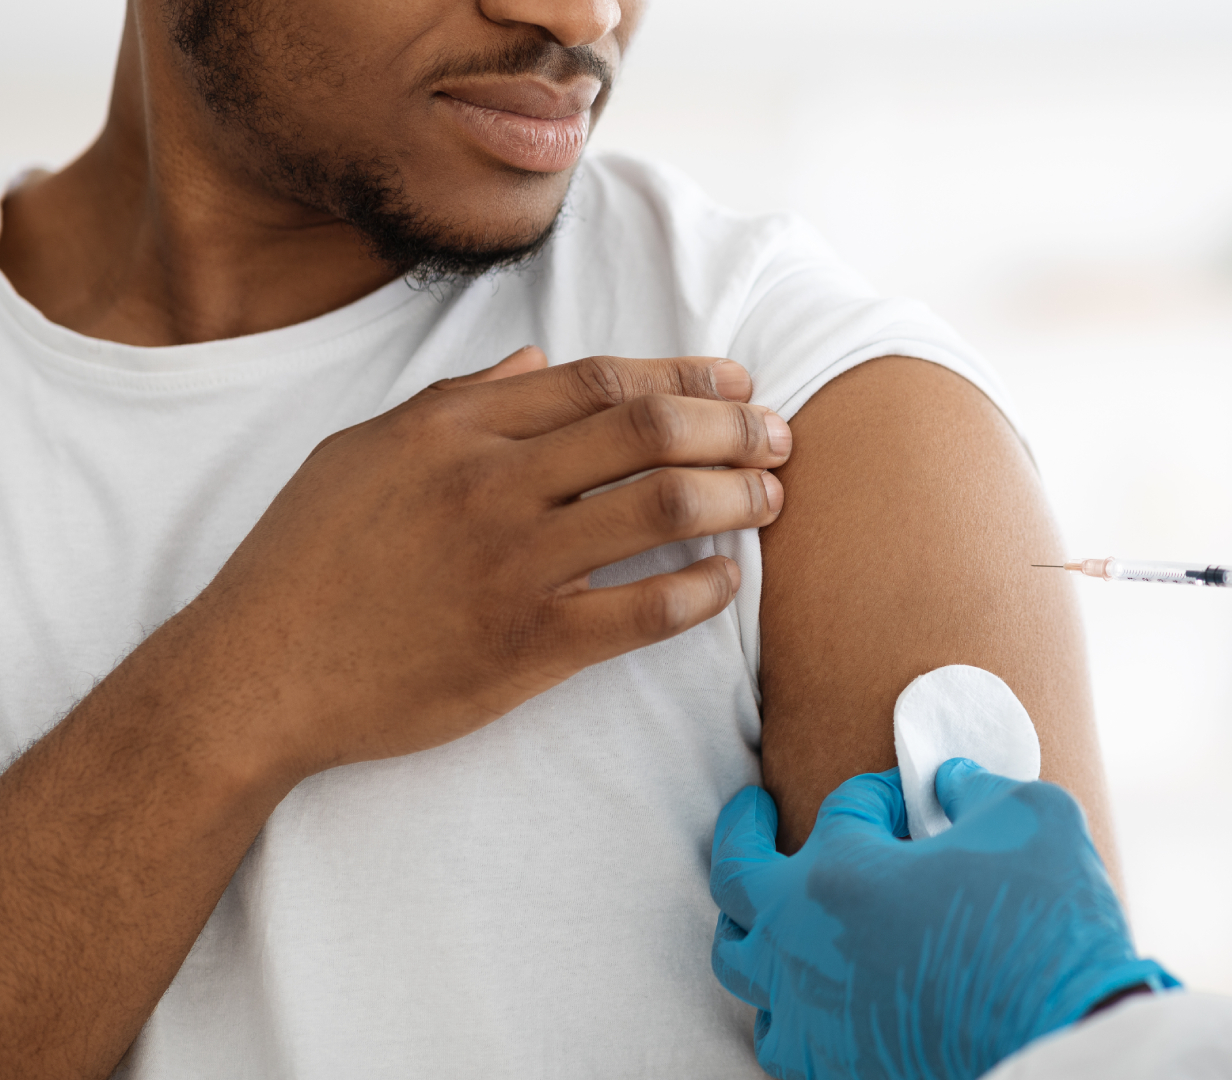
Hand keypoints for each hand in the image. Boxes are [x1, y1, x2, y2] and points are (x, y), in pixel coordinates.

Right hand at [151, 345, 789, 779]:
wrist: (255, 675)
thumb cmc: (306, 559)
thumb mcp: (364, 450)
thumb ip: (458, 399)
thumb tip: (533, 357)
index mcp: (457, 429)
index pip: (602, 381)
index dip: (686, 377)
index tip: (738, 384)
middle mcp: (492, 484)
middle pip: (648, 430)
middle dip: (733, 428)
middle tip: (782, 437)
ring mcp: (513, 565)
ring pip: (660, 507)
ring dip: (735, 496)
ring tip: (773, 497)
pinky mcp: (527, 645)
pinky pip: (642, 610)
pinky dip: (700, 589)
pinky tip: (729, 578)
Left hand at [709, 759, 1175, 1079]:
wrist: (1064, 1046)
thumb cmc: (1046, 928)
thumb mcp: (1030, 817)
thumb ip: (978, 786)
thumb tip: (951, 782)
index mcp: (839, 874)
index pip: (842, 808)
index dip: (881, 791)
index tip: (913, 795)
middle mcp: (802, 945)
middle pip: (735, 879)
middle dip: (742, 831)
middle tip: (752, 809)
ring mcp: (810, 1015)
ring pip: (741, 965)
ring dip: (751, 924)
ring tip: (766, 908)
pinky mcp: (832, 1071)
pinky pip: (778, 1035)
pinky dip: (783, 1003)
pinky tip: (810, 990)